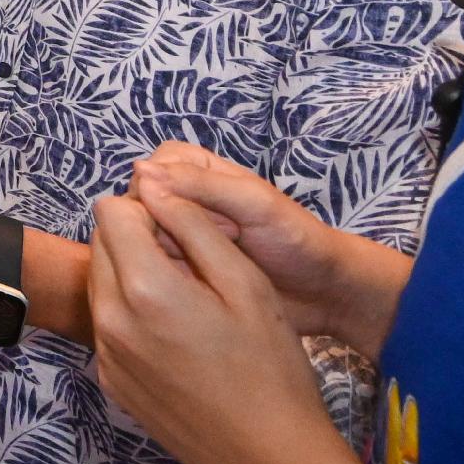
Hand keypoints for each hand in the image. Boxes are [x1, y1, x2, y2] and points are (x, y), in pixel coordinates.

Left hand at [88, 190, 350, 463]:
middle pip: (99, 245)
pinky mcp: (112, 383)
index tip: (183, 229)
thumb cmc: (271, 367)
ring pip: (100, 285)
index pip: (112, 211)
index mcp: (145, 289)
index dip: (148, 208)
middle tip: (188, 262)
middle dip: (135, 239)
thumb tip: (155, 186)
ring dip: (131, 276)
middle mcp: (111, 321)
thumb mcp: (245, 283)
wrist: (270, 458)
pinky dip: (131, 316)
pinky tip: (179, 337)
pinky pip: (108, 326)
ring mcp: (107, 356)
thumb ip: (194, 226)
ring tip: (187, 299)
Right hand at [128, 143, 400, 347]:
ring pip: (144, 240)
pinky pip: (156, 268)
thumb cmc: (295, 239)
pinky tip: (189, 289)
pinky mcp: (186, 270)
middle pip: (140, 207)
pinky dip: (165, 277)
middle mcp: (185, 201)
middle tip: (197, 250)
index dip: (154, 195)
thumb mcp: (253, 205)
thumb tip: (140, 171)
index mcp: (199, 172)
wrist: (323, 293)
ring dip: (164, 256)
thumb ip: (202, 186)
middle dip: (158, 229)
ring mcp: (184, 238)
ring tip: (200, 271)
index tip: (183, 220)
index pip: (149, 171)